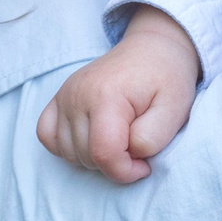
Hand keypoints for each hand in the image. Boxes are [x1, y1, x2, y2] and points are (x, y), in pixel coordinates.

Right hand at [36, 7, 202, 182]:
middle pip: (86, 157)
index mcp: (107, 96)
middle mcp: (78, 94)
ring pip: (68, 152)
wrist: (152, 49)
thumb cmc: (166, 79)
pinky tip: (90, 140)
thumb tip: (129, 154)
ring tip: (119, 140)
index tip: (145, 165)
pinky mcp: (59, 97)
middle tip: (136, 147)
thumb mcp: (174, 110)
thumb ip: (152, 138)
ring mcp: (65, 94)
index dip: (126, 171)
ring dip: (94, 158)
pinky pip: (46, 135)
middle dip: (114, 164)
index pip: (104, 154)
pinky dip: (65, 147)